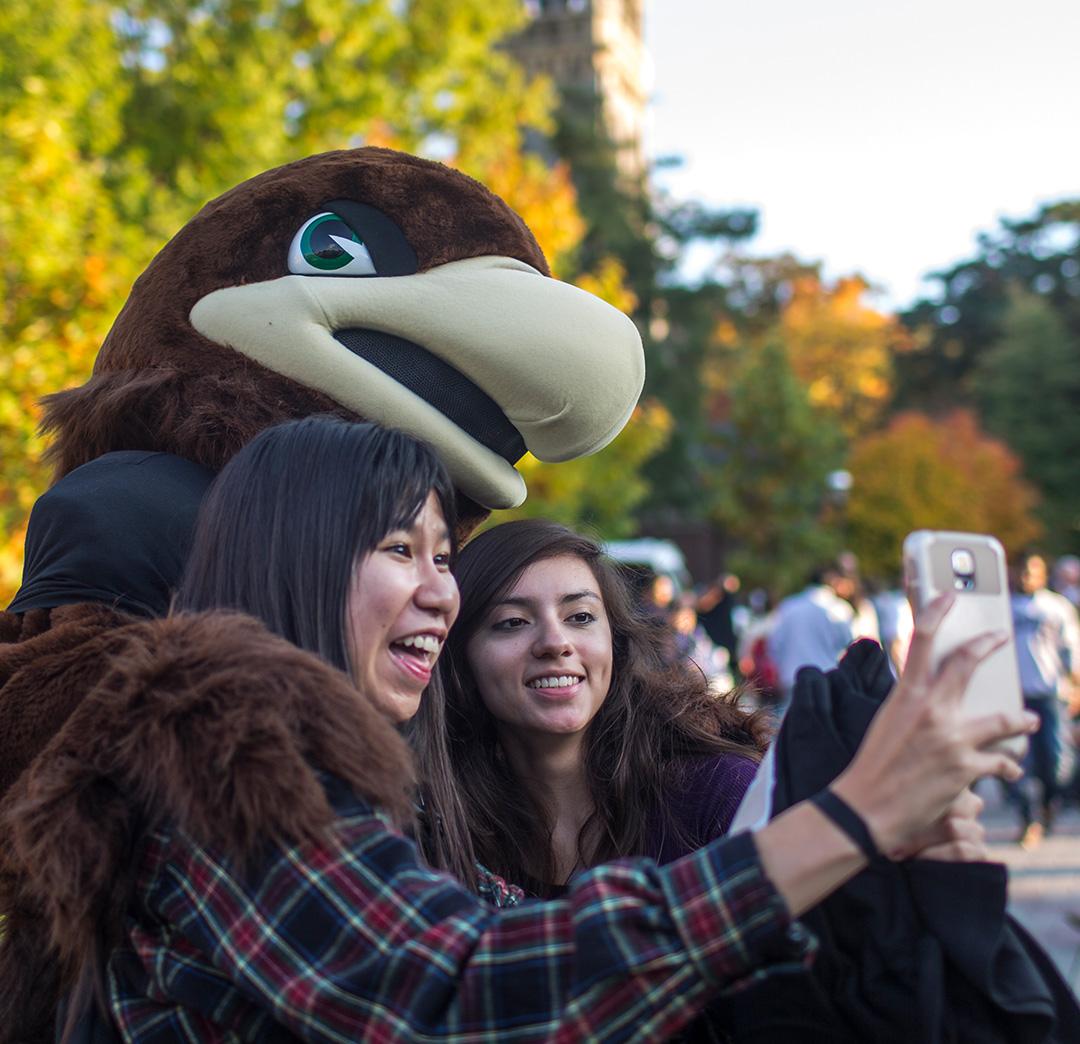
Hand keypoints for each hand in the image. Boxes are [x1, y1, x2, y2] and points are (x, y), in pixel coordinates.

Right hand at [832, 593, 1036, 856]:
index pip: (922, 639)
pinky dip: (1007, 767)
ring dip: (1020, 720)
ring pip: (1003, 719)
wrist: (867, 809)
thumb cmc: (872, 766)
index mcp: (906, 696)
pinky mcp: (967, 769)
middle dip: (989, 645)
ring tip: (1028, 721)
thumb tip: (931, 697)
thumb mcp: (887, 723)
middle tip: (1001, 637)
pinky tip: (1010, 770)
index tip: (950, 597)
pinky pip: (1000, 763)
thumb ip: (912, 705)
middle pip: (968, 664)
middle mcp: (931, 710)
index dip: (936, 611)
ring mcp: (952, 739)